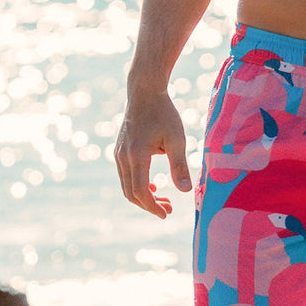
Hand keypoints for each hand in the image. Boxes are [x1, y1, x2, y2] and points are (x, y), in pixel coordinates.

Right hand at [114, 88, 192, 218]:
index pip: (140, 191)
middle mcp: (123, 157)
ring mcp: (119, 154)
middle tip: (168, 210)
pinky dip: (136, 184)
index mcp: (137, 156)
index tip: (166, 214)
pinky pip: (125, 175)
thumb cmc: (163, 113)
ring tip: (162, 199)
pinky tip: (151, 184)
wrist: (144, 92)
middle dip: (148, 205)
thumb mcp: (176, 139)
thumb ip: (179, 165)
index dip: (152, 206)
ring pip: (126, 185)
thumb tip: (186, 191)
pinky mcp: (120, 150)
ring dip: (142, 196)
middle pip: (130, 193)